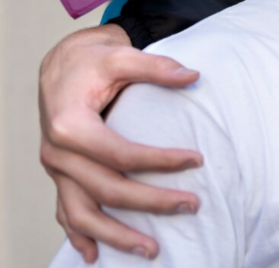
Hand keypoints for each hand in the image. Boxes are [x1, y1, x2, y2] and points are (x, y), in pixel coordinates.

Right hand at [39, 25, 202, 260]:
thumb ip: (156, 66)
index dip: (160, 160)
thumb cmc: (91, 62)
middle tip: (191, 205)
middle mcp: (58, 153)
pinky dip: (80, 235)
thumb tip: (192, 76)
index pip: (121, 154)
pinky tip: (96, 255)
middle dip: (151, 203)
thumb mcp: (120, 55)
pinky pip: (65, 213)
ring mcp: (57, 169)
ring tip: (152, 250)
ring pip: (82, 214)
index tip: (196, 159)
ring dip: (116, 236)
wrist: (62, 65)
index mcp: (70, 125)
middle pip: (107, 190)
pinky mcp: (60, 176)